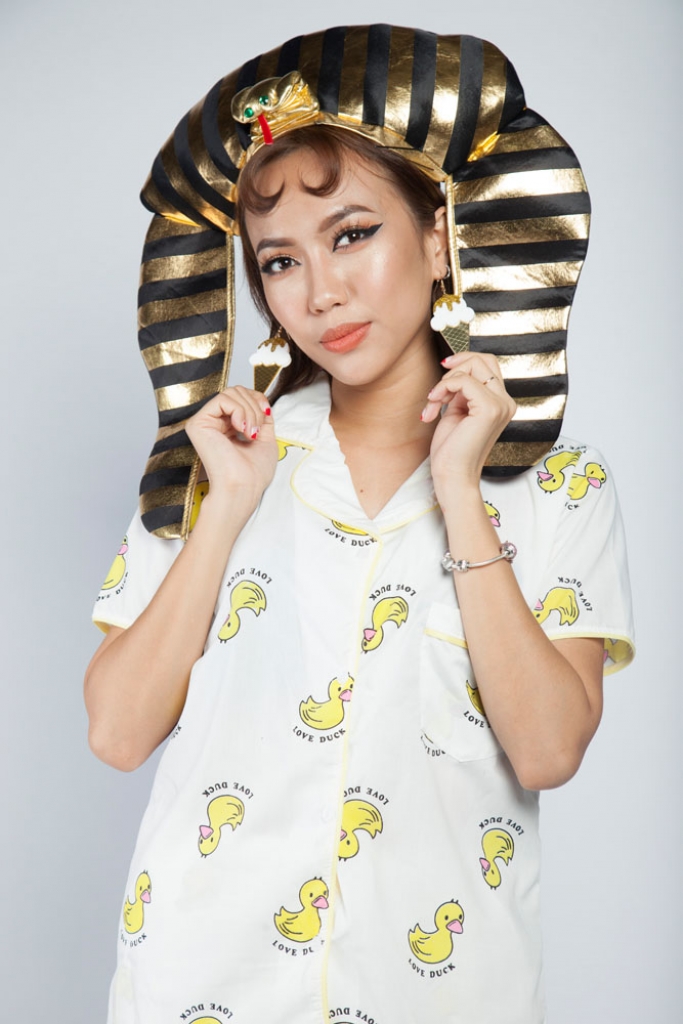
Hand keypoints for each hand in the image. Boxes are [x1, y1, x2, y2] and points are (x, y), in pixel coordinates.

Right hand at [185, 386, 277, 512]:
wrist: (243, 488)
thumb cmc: (254, 473)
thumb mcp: (266, 437)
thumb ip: (262, 416)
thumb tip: (261, 399)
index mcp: (227, 427)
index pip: (241, 396)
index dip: (257, 399)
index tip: (267, 416)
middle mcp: (214, 423)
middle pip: (237, 391)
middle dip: (254, 406)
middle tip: (256, 432)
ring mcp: (205, 422)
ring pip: (231, 393)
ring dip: (249, 411)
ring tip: (251, 434)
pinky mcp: (198, 423)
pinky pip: (222, 399)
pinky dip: (239, 411)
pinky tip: (241, 429)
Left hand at [422, 352, 515, 494]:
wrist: (452, 476)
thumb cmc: (452, 450)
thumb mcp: (457, 411)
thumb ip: (462, 391)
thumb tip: (456, 367)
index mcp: (501, 403)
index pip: (488, 364)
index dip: (463, 362)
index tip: (442, 373)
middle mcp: (506, 402)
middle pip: (483, 359)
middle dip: (454, 369)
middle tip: (437, 393)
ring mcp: (500, 405)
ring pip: (473, 366)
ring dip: (445, 381)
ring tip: (434, 402)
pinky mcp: (490, 409)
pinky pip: (464, 381)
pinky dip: (443, 387)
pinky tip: (434, 405)